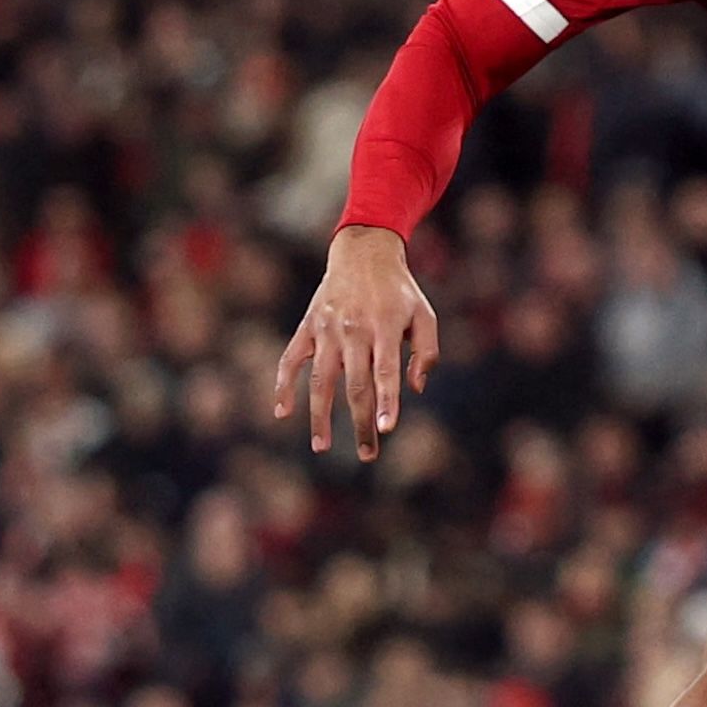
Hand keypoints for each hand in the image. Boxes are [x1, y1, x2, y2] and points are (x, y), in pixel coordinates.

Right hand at [273, 226, 440, 459]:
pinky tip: (281, 412)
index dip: (386, 401)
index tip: (387, 429)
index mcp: (384, 327)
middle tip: (367, 455)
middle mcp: (352, 331)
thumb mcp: (425, 315)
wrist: (364, 252)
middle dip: (361, 422)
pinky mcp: (307, 328)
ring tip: (321, 446)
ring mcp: (326, 330)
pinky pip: (290, 360)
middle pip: (354, 386)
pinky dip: (283, 385)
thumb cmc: (400, 291)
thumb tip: (413, 390)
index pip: (384, 372)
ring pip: (319, 380)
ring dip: (320, 415)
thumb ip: (426, 352)